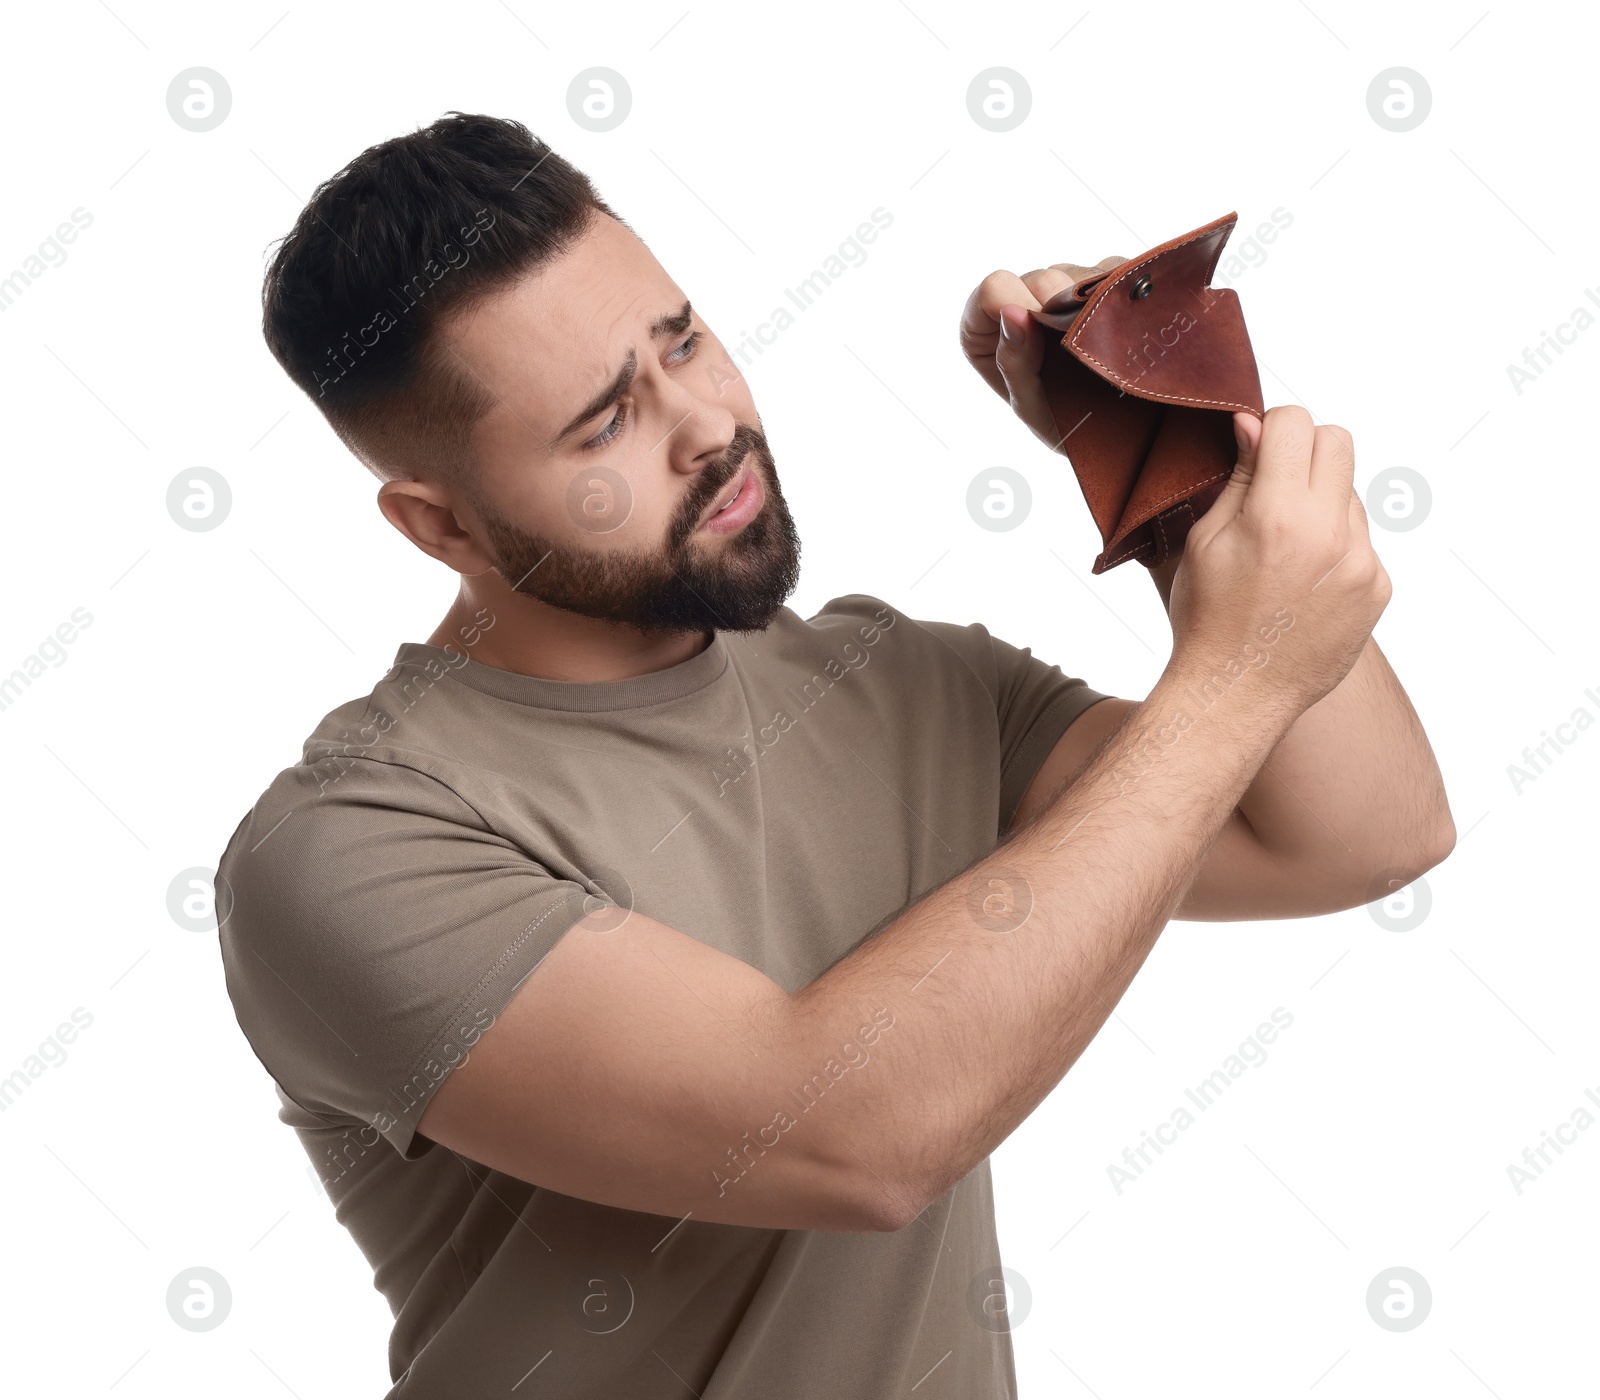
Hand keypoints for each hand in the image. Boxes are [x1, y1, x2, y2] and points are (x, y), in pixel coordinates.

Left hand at [958, 255, 1126, 450]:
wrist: (1121, 434)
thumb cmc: (1063, 424)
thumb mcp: (1031, 407)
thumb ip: (1013, 362)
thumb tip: (1012, 313)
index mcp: (988, 328)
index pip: (993, 288)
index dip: (1014, 301)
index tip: (1038, 328)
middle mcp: (1026, 301)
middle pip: (1040, 278)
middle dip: (1059, 308)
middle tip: (1078, 346)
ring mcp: (1066, 288)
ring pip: (1079, 274)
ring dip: (1091, 307)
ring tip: (1103, 346)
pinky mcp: (1106, 281)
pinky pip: (1115, 272)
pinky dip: (1119, 296)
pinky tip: (1122, 327)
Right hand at [1166, 406, 1391, 719]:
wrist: (1238, 694)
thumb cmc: (1207, 619)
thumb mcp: (1205, 540)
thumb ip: (1241, 477)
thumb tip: (1255, 423)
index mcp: (1277, 516)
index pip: (1297, 422)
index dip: (1271, 427)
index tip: (1258, 448)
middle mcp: (1329, 534)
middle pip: (1338, 441)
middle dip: (1306, 450)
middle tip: (1276, 485)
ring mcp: (1362, 563)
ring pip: (1351, 495)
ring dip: (1321, 505)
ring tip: (1285, 551)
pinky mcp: (1378, 588)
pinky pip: (1363, 541)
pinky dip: (1336, 548)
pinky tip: (1304, 583)